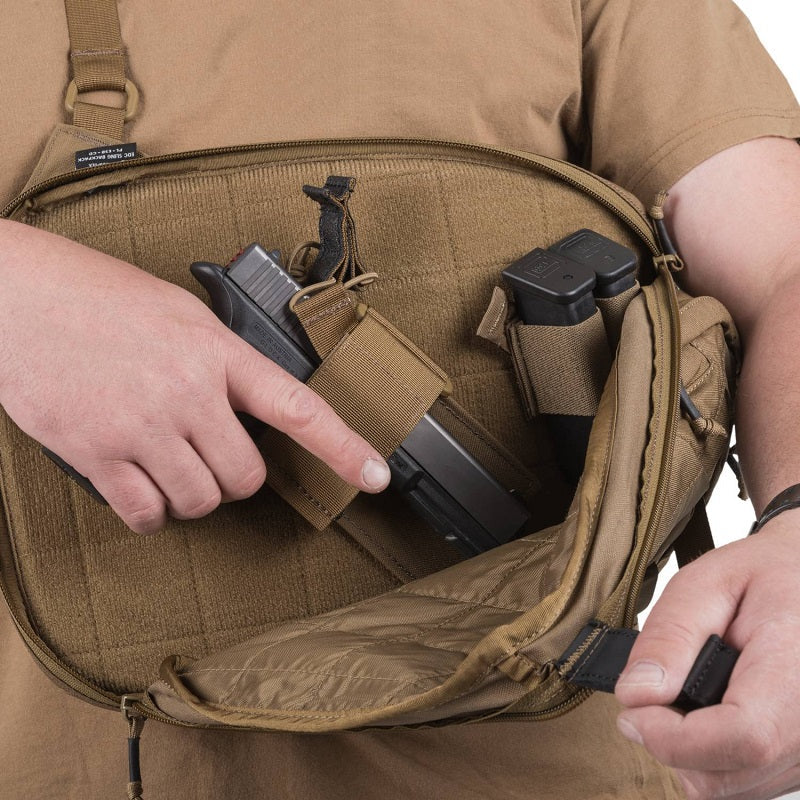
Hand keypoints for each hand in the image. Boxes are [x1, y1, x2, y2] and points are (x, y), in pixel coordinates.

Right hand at [0, 221, 389, 533]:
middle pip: (245, 476)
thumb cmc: (96, 296)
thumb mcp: (178, 310)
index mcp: (215, 351)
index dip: (344, 447)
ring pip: (200, 501)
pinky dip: (150, 512)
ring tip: (170, 467)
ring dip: (193, 497)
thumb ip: (219, 358)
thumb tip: (245, 404)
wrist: (15, 295)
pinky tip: (140, 486)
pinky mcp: (97, 453)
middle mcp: (187, 391)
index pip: (297, 407)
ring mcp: (142, 426)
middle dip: (235, 479)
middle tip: (211, 459)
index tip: (375, 476)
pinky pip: (146, 514)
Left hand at [615, 510, 799, 798]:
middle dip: (669, 743)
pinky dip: (712, 757)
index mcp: (794, 672)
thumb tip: (635, 694)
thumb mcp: (706, 583)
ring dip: (689, 752)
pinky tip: (710, 711)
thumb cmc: (763, 576)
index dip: (673, 738)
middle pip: (726, 777)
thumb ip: (670, 636)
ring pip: (730, 788)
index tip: (632, 711)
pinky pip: (744, 783)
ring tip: (689, 693)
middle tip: (656, 690)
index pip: (742, 737)